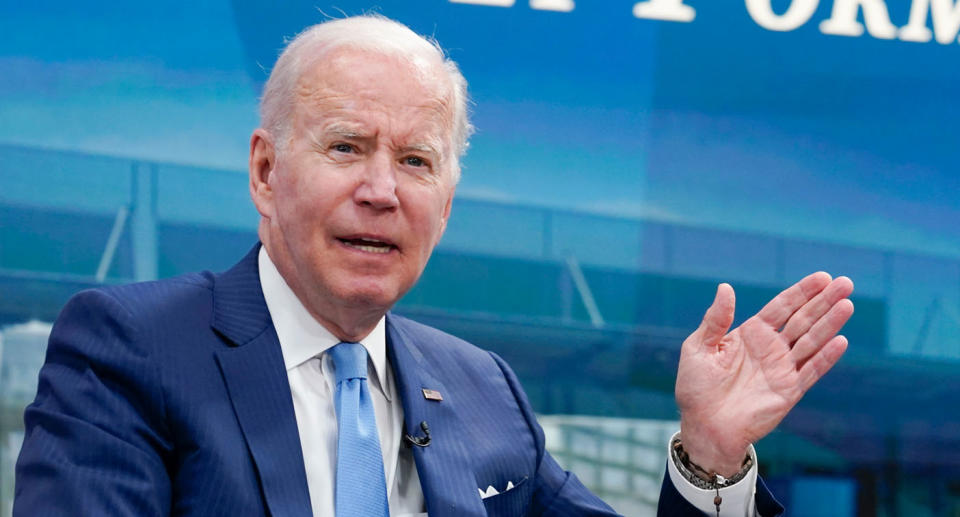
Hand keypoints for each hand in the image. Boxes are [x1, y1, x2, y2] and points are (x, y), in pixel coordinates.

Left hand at [676, 272, 853, 476]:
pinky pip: (811, 371)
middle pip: (803, 319)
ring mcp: (782, 369)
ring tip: (847, 304)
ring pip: (812, 341)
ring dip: (830, 323)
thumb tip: (725, 288)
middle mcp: (771, 348)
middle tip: (846, 283)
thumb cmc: (696, 388)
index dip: (802, 292)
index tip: (822, 277)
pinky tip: (840, 340)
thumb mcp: (698, 348)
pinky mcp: (789, 391)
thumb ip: (715, 320)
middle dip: (824, 301)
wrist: (704, 427)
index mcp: (750, 334)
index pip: (782, 307)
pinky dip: (826, 357)